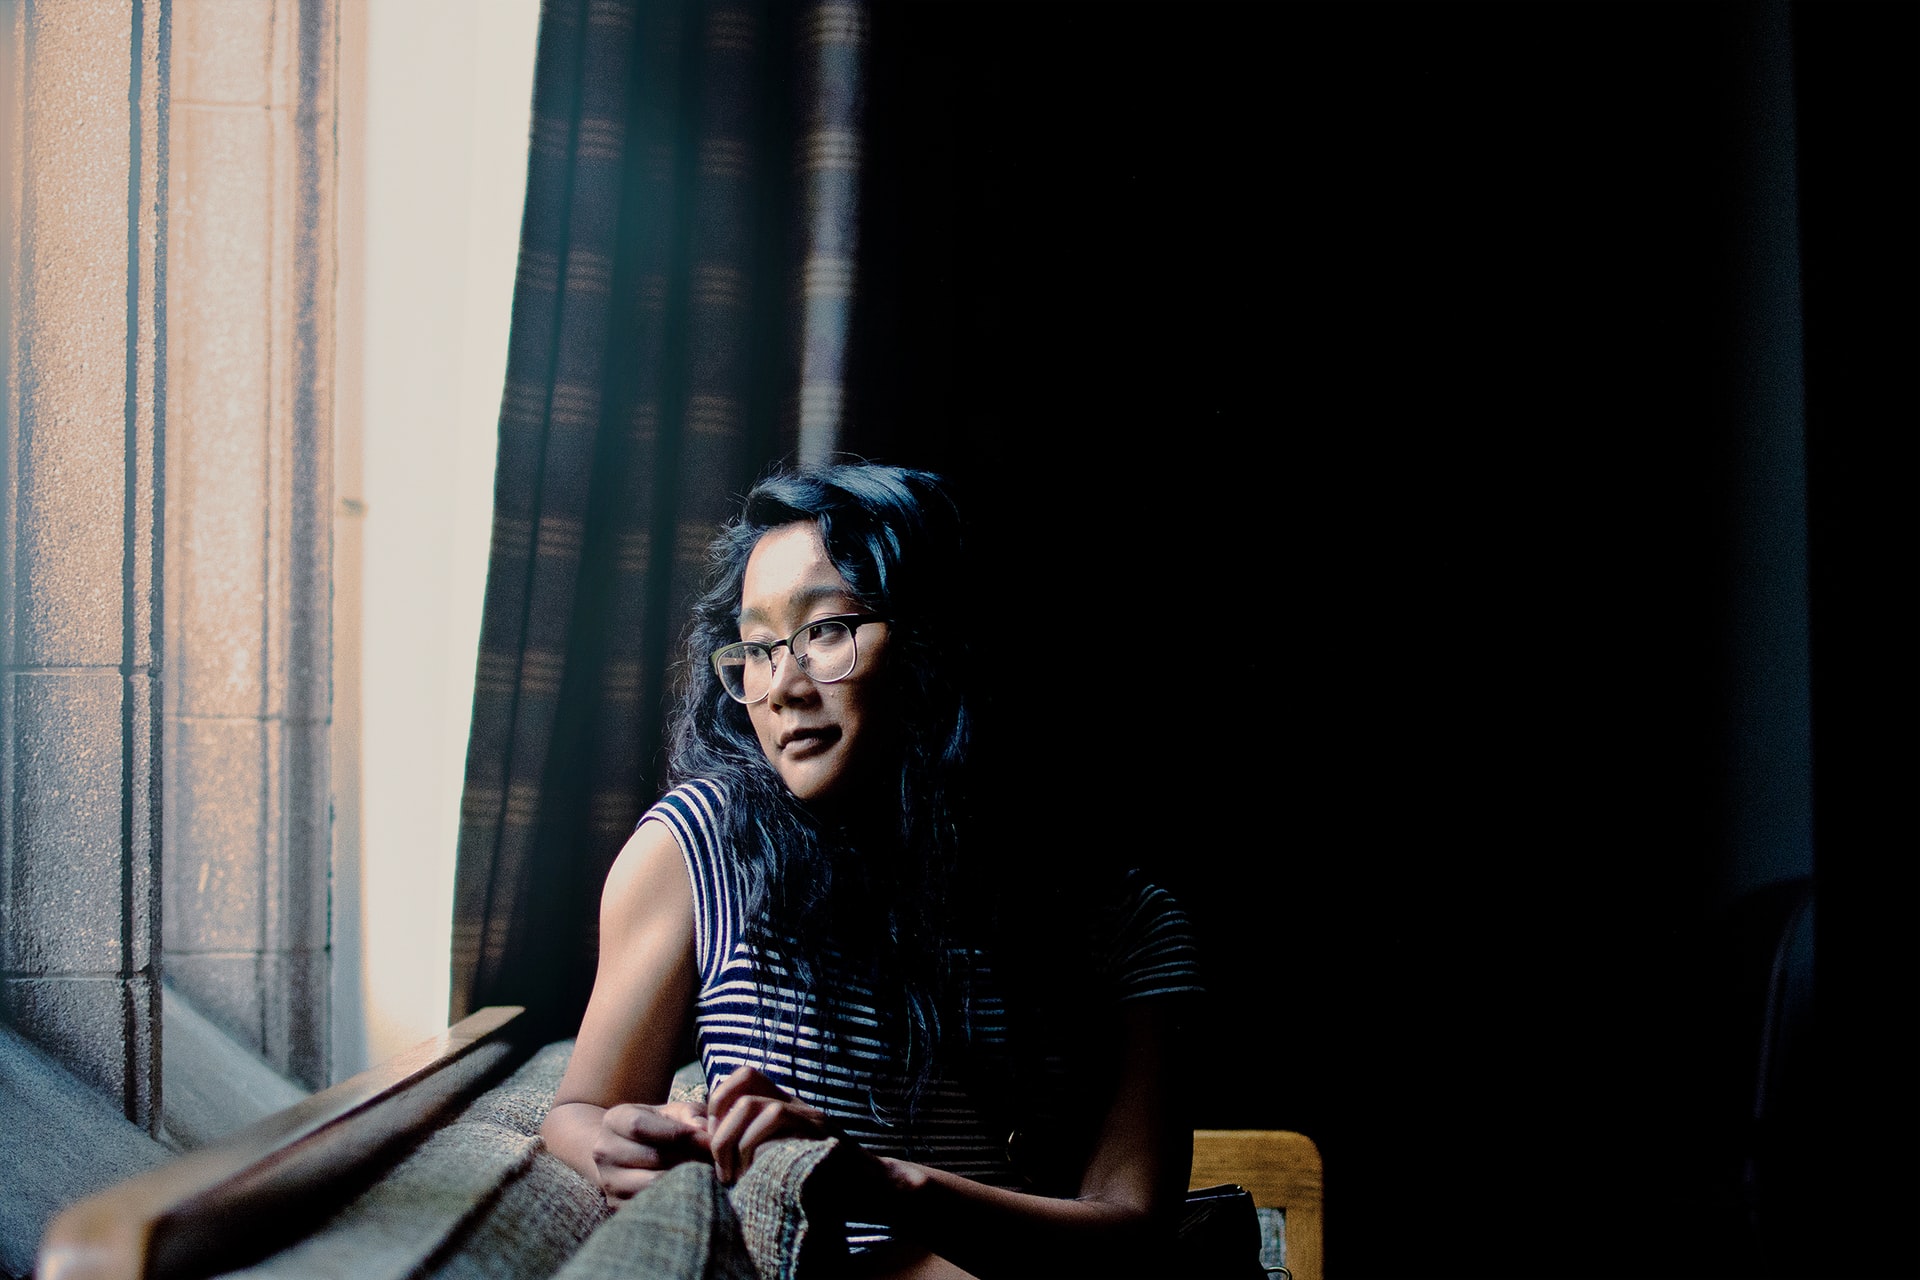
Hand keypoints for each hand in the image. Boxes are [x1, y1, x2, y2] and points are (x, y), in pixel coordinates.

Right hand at [590, 1100, 710, 1203]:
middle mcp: (604, 1151)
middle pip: (650, 1157)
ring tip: (705, 1175)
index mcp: (615, 1120)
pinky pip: (650, 1205)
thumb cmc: (659, 1127)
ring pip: (651, 1185)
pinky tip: (691, 1190)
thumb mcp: (673, 1112)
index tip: (708, 1139)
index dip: (677, 1133)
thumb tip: (705, 1131)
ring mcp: (609, 1181)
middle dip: (688, 1158)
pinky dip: (675, 1198)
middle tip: (715, 1161)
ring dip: (683, 1180)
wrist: (629, 1151)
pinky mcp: (617, 1205)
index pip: (640, 1126)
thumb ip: (691, 1115)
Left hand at [706, 1065, 838, 1183]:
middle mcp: (796, 1103)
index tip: (713, 1141)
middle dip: (716, 1123)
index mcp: (786, 1106)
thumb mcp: (784, 1160)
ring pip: (751, 1104)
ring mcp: (807, 1114)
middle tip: (719, 1163)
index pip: (744, 1076)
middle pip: (742, 1080)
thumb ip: (754, 1151)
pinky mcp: (818, 1130)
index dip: (718, 1102)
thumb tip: (711, 1152)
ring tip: (730, 1175)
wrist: (874, 1187)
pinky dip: (751, 1142)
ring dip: (729, 1140)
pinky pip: (776, 1116)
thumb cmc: (827, 1182)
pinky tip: (750, 1173)